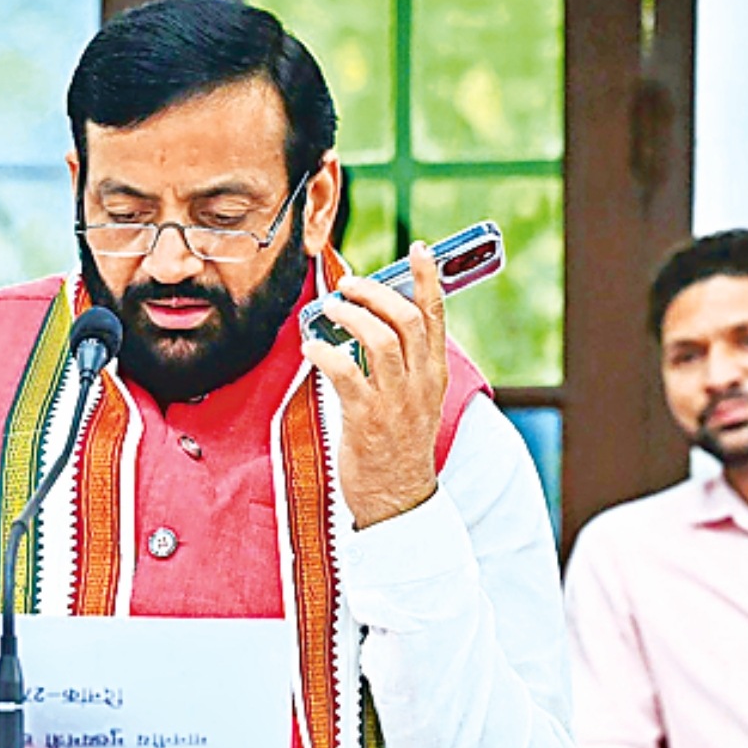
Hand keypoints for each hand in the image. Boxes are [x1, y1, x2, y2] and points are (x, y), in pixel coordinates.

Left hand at [301, 242, 447, 528]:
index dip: (427, 279)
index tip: (419, 249)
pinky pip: (346, 374)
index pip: (436, 316)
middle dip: (376, 293)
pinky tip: (311, 347)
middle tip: (350, 284)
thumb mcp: (415, 398)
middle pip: (406, 320)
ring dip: (351, 316)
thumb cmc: (399, 444)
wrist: (398, 498)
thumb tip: (374, 320)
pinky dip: (326, 353)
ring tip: (330, 308)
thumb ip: (404, 362)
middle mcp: (420, 384)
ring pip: (380, 340)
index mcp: (434, 374)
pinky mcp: (366, 420)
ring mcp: (395, 402)